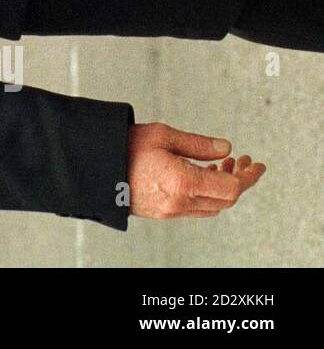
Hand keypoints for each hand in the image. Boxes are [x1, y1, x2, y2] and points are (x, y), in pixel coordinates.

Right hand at [126, 122, 265, 219]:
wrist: (92, 167)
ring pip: (212, 207)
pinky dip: (206, 195)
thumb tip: (225, 147)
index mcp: (183, 182)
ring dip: (222, 189)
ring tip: (220, 166)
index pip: (231, 188)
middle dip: (238, 180)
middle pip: (225, 200)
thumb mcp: (162, 135)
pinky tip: (201, 178)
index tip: (255, 165)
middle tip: (241, 161)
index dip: (248, 176)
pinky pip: (195, 209)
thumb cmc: (122, 148)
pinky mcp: (161, 213)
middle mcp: (180, 202)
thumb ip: (198, 144)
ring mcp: (170, 211)